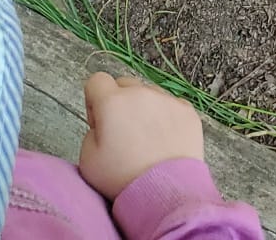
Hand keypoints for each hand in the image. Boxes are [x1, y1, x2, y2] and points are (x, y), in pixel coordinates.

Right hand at [77, 73, 204, 199]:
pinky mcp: (188, 111)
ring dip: (145, 109)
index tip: (101, 124)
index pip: (97, 81)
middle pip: (125, 85)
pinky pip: (172, 106)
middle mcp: (141, 93)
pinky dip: (167, 118)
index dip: (94, 102)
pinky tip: (165, 142)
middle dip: (120, 103)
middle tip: (123, 134)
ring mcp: (168, 100)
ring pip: (150, 94)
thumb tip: (105, 125)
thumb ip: (92, 131)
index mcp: (112, 102)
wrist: (164, 193)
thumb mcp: (87, 159)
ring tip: (148, 141)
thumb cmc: (122, 179)